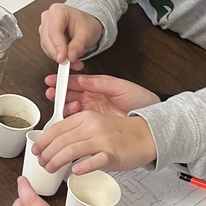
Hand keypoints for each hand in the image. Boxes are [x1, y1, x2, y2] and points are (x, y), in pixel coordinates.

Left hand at [33, 111, 156, 175]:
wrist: (147, 135)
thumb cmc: (120, 133)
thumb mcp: (95, 123)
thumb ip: (77, 129)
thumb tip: (55, 142)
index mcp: (86, 117)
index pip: (56, 128)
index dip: (42, 140)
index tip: (36, 149)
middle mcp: (92, 126)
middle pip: (60, 140)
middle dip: (46, 154)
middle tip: (41, 162)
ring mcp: (102, 140)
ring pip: (71, 151)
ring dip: (56, 162)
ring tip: (50, 169)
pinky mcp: (112, 155)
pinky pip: (94, 161)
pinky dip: (82, 167)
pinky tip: (74, 172)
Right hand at [39, 3, 102, 66]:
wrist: (87, 25)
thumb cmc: (86, 24)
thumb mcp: (86, 35)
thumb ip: (77, 46)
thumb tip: (70, 57)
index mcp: (58, 11)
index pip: (54, 31)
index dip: (58, 46)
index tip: (63, 58)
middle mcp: (48, 17)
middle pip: (47, 40)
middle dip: (58, 54)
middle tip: (70, 63)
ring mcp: (45, 27)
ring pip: (46, 46)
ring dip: (58, 57)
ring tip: (74, 62)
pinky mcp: (45, 37)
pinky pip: (47, 50)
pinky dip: (57, 56)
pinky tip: (68, 59)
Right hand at [45, 73, 159, 118]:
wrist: (153, 120)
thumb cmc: (141, 100)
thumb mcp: (121, 87)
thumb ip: (100, 83)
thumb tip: (82, 79)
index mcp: (97, 87)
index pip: (75, 83)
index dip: (63, 81)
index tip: (52, 81)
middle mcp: (92, 100)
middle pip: (70, 96)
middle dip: (59, 95)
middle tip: (52, 94)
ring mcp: (93, 114)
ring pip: (72, 111)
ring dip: (66, 108)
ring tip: (68, 107)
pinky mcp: (95, 127)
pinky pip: (79, 125)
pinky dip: (72, 124)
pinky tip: (70, 122)